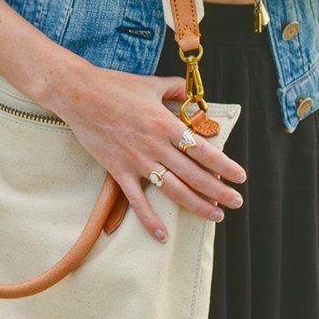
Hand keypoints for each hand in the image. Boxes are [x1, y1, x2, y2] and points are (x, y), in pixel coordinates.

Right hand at [47, 63, 245, 242]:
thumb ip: (175, 89)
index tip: (239, 177)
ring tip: (215, 215)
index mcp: (166, 124)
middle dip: (219, 191)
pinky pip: (136, 200)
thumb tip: (189, 92)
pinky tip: (162, 234)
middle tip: (236, 202)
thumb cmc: (114, 86)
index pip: (203, 151)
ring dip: (197, 205)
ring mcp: (137, 161)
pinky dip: (149, 219)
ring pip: (173, 190)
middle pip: (194, 175)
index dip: (224, 166)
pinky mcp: (118, 170)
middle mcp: (155, 146)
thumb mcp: (151, 83)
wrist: (78, 94)